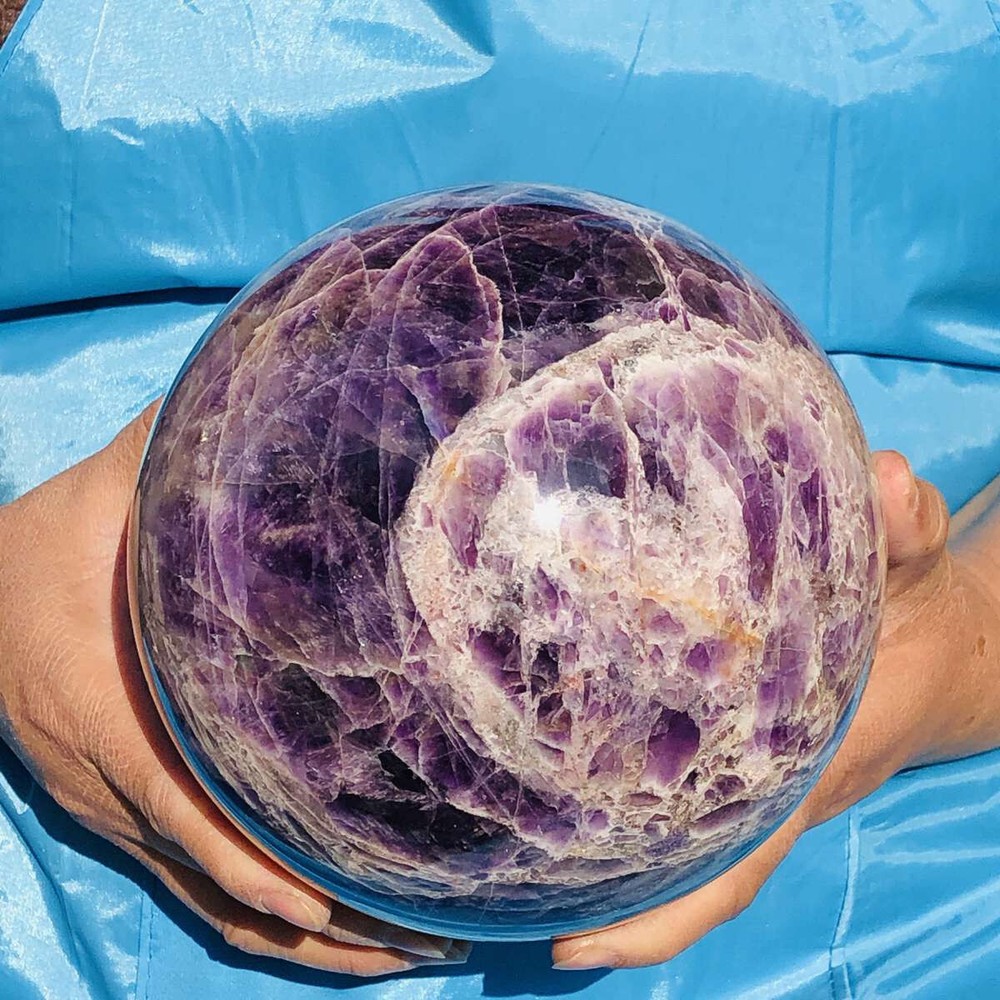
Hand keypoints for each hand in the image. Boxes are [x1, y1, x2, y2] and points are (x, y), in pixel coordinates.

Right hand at [0, 406, 469, 976]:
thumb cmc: (51, 543)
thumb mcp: (112, 494)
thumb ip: (184, 462)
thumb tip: (272, 406)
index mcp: (112, 715)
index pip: (193, 818)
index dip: (266, 867)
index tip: (351, 897)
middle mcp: (112, 784)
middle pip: (222, 886)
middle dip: (323, 925)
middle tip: (425, 941)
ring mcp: (113, 811)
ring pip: (212, 905)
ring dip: (304, 943)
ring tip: (401, 956)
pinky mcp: (119, 813)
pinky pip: (190, 887)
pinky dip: (257, 918)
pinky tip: (322, 928)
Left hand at [552, 450, 999, 969]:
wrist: (951, 650)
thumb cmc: (927, 619)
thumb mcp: (922, 570)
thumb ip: (909, 534)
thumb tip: (892, 483)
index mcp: (811, 763)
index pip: (732, 860)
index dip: (662, 912)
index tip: (573, 944)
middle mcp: (773, 786)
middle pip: (683, 868)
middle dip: (606, 897)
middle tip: (500, 897)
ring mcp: (757, 772)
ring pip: (678, 837)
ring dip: (608, 858)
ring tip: (506, 858)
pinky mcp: (747, 745)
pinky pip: (686, 790)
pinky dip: (631, 802)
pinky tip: (562, 784)